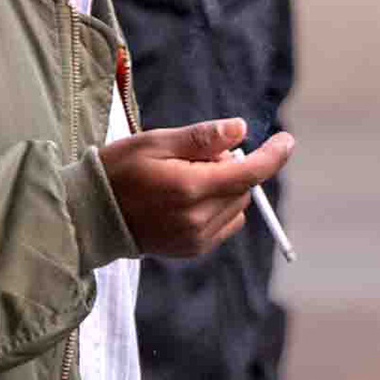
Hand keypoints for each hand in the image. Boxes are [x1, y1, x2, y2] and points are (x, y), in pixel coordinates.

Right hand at [99, 120, 293, 259]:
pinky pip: (225, 225)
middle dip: (232, 167)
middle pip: (243, 189)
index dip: (273, 156)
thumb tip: (241, 130)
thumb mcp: (156, 142)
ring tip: (187, 179)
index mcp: (191, 188)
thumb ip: (201, 138)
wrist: (92, 215)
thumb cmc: (120, 169)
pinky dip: (218, 208)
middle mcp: (198, 218)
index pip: (249, 174)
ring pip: (236, 207)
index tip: (287, 141)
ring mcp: (196, 238)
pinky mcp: (193, 250)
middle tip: (196, 157)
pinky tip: (187, 200)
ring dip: (225, 188)